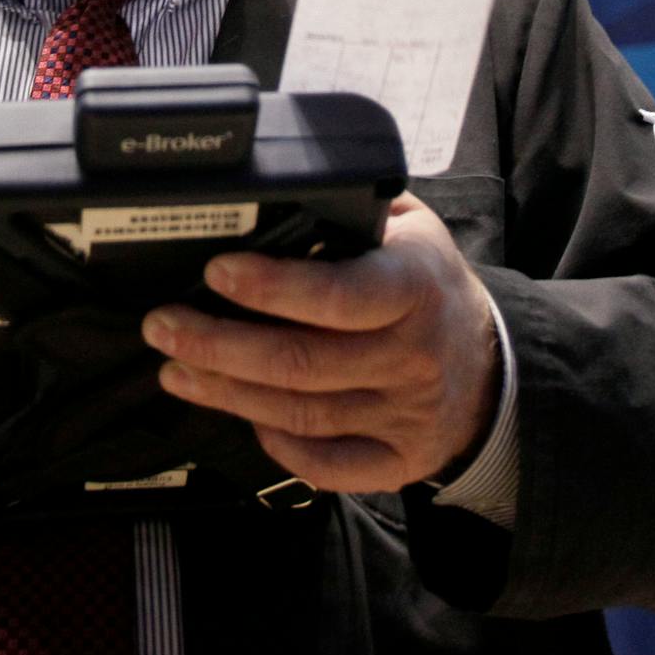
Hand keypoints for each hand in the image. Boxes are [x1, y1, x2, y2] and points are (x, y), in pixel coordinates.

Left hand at [141, 190, 498, 492]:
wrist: (491, 367)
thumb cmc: (431, 288)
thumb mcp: (413, 230)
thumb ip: (357, 208)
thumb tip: (283, 188)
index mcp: (414, 288)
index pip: (339, 295)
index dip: (272, 288)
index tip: (216, 271)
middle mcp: (410, 356)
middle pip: (300, 362)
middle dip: (218, 345)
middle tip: (164, 325)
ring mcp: (404, 415)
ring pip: (299, 414)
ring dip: (227, 392)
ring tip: (175, 366)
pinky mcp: (396, 461)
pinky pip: (326, 466)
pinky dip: (277, 446)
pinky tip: (240, 416)